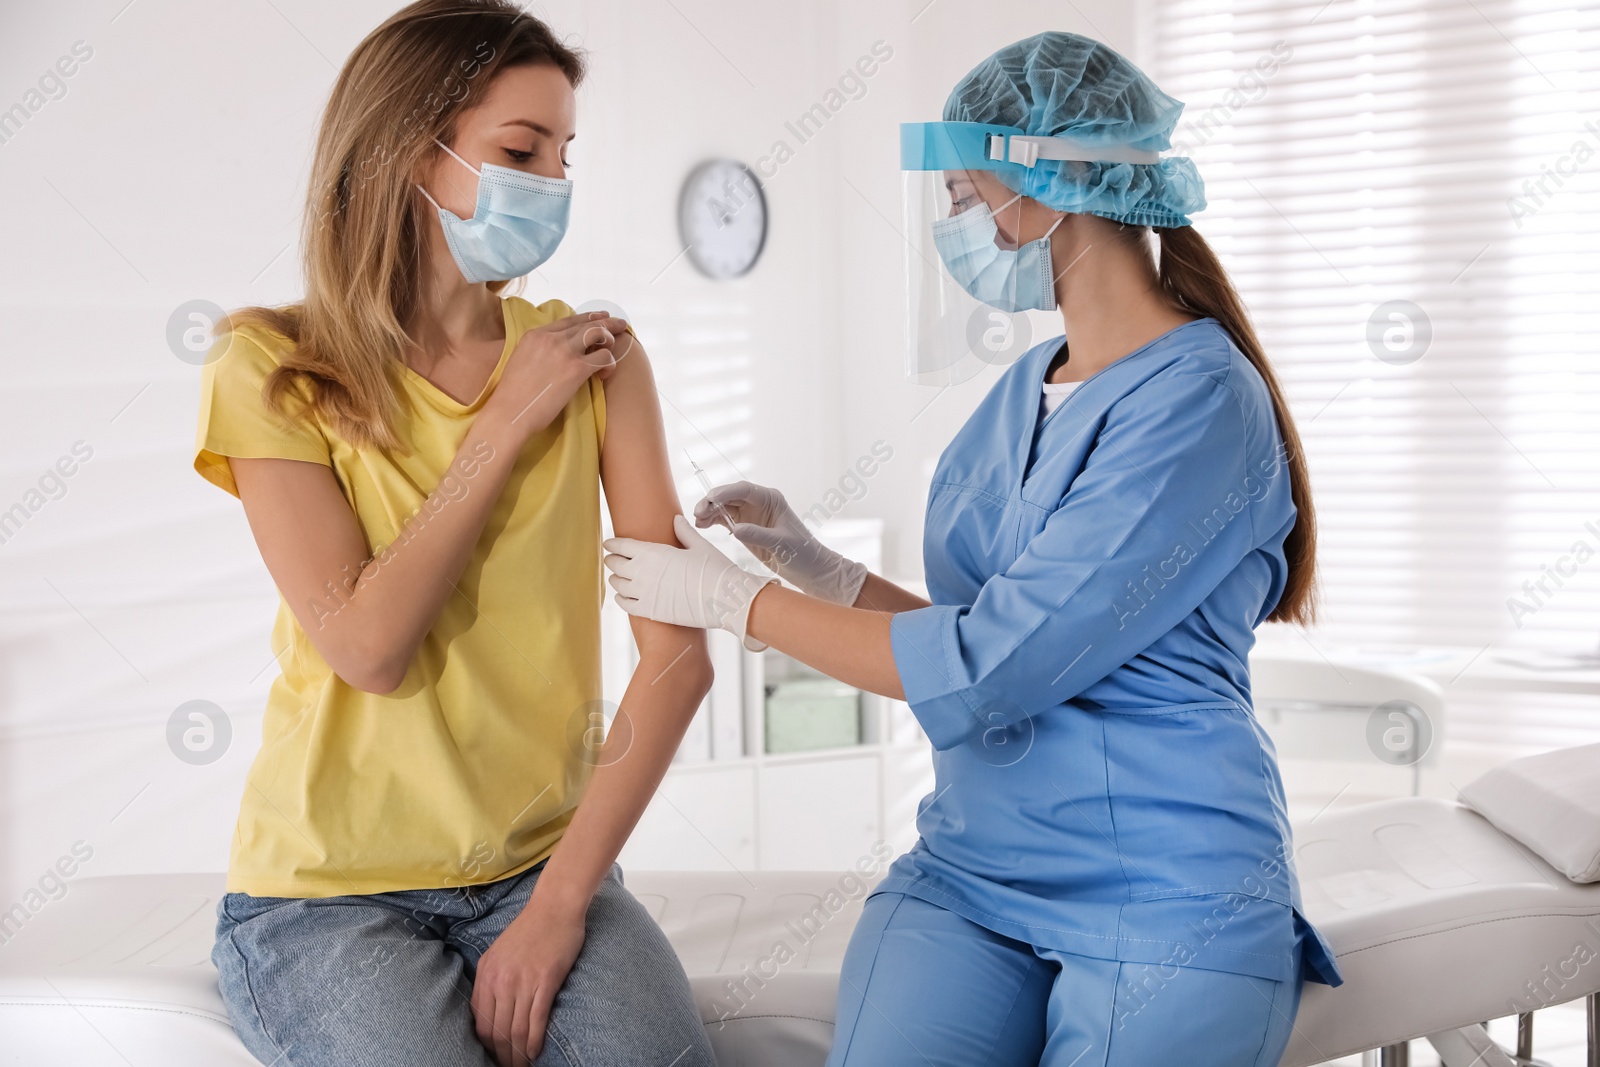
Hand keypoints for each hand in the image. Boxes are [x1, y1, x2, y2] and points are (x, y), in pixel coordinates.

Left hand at [470, 896, 586, 1065]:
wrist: (555, 906)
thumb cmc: (531, 928)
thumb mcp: (500, 952)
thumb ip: (494, 979)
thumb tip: (493, 1010)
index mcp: (486, 973)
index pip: (480, 1022)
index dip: (487, 1045)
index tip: (495, 1055)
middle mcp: (500, 980)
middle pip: (496, 1031)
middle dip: (502, 1055)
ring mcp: (522, 981)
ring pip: (515, 1030)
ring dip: (518, 1054)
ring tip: (522, 1066)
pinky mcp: (544, 981)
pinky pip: (536, 1019)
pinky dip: (534, 1041)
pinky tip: (535, 1052)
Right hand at [483, 312, 629, 442]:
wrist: (510, 413)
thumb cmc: (513, 396)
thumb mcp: (520, 361)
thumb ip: (537, 351)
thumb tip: (552, 355)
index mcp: (535, 334)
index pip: (569, 320)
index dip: (588, 317)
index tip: (602, 316)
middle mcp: (551, 338)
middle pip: (587, 322)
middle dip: (607, 323)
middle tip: (621, 325)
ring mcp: (564, 351)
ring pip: (598, 333)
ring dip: (609, 341)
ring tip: (610, 354)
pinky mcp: (576, 369)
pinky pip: (604, 357)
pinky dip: (610, 364)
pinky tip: (604, 374)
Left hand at [605, 515, 776, 649]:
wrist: (725, 599)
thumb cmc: (715, 569)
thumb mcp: (700, 546)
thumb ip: (684, 532)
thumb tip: (676, 519)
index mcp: (653, 552)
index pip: (622, 545)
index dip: (612, 544)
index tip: (609, 543)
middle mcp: (643, 572)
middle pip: (615, 564)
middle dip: (612, 560)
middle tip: (611, 559)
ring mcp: (644, 593)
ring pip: (617, 584)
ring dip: (615, 579)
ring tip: (616, 577)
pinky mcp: (649, 611)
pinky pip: (625, 604)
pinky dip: (621, 598)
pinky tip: (622, 596)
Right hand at [693, 481, 866, 606]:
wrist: (810, 569)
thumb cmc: (803, 553)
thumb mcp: (782, 544)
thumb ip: (759, 535)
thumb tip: (735, 529)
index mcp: (771, 499)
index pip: (744, 490)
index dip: (725, 492)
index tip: (711, 499)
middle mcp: (760, 503)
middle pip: (730, 495)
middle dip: (712, 501)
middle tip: (698, 513)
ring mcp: (751, 514)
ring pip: (724, 507)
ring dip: (710, 511)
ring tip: (698, 522)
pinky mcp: (746, 527)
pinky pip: (725, 519)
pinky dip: (713, 521)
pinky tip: (703, 526)